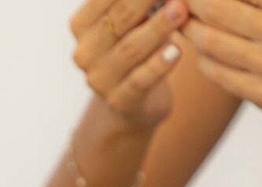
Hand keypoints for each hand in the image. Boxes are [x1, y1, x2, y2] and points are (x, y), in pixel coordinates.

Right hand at [71, 0, 190, 128]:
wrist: (132, 102)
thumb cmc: (133, 49)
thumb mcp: (129, 22)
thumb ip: (134, 3)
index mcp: (81, 25)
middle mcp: (84, 52)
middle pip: (119, 19)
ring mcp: (100, 79)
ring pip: (130, 49)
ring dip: (157, 28)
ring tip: (180, 11)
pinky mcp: (120, 101)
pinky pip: (140, 80)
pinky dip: (159, 65)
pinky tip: (177, 52)